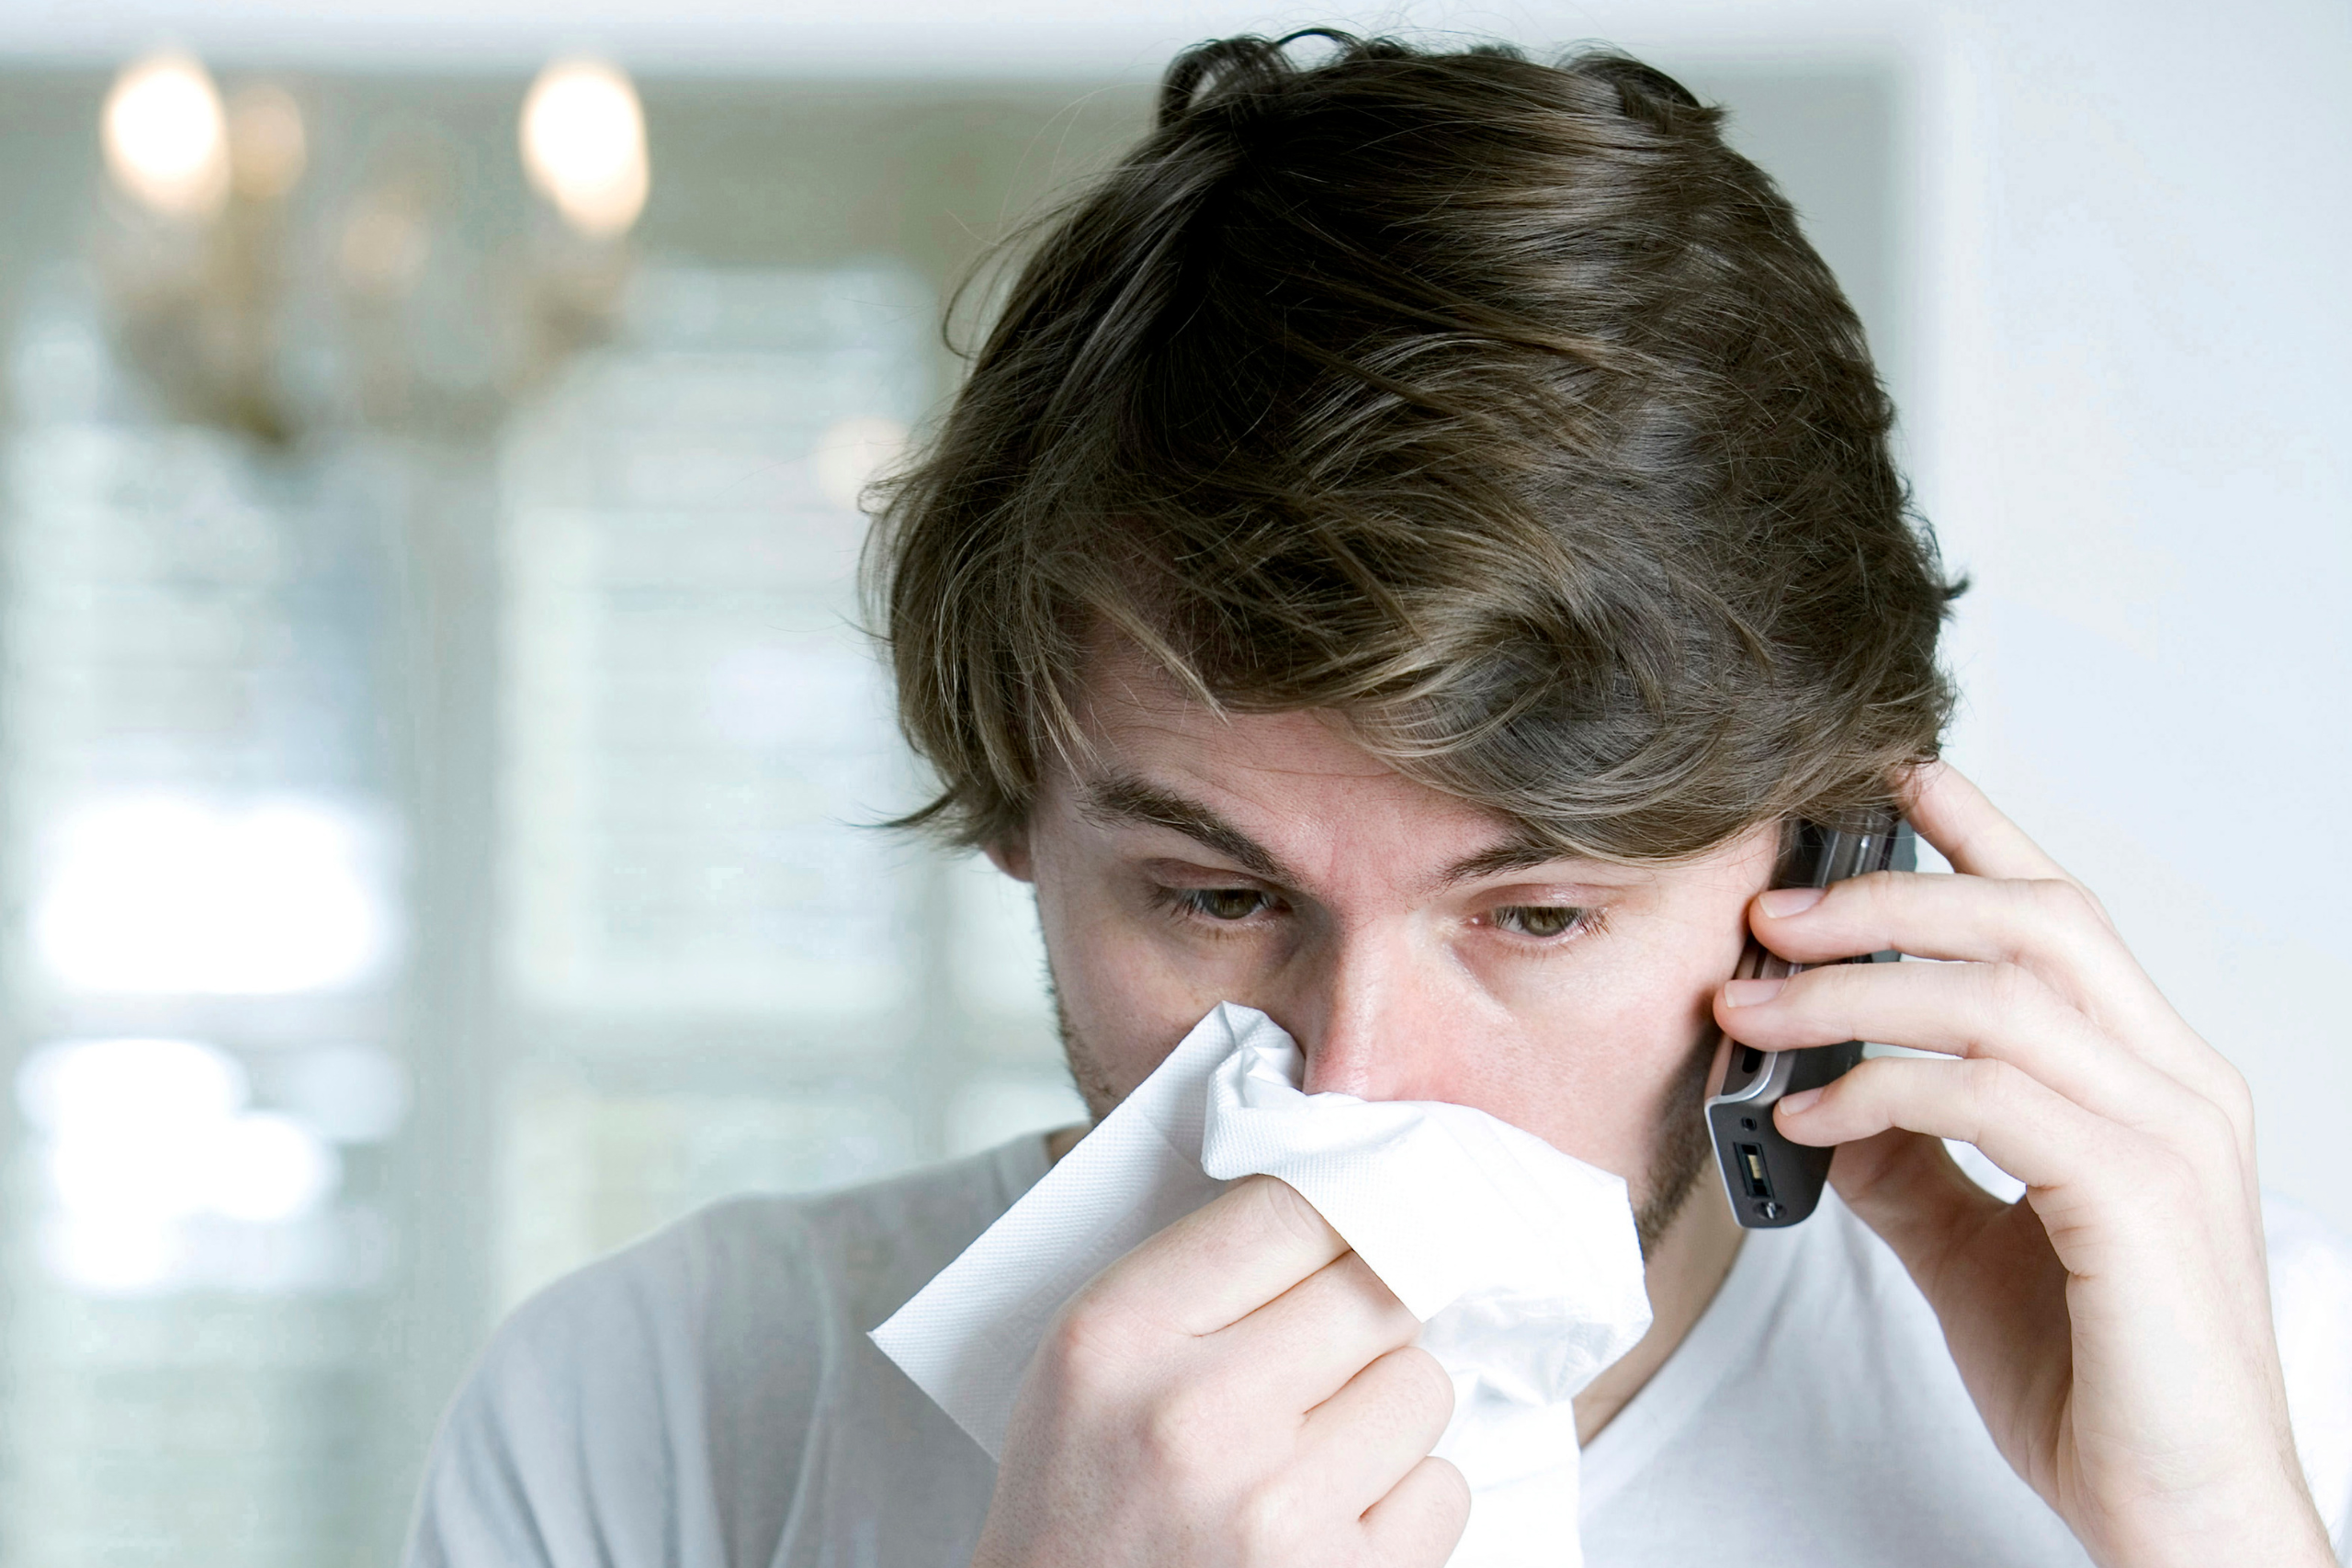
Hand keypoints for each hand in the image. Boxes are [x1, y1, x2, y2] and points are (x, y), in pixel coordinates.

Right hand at [974, 1174, 1467, 1567]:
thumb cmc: (1084, 1502)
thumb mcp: (1089, 1363)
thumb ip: (1199, 1275)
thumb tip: (1350, 1190)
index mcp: (1118, 1335)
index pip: (1292, 1208)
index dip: (1340, 1212)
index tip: (1353, 1229)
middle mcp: (1197, 1418)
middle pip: (1378, 1290)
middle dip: (1366, 1317)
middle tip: (1328, 1353)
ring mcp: (1278, 1513)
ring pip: (1423, 1386)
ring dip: (1388, 1411)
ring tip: (1313, 1451)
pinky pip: (1445, 1488)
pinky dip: (1405, 1500)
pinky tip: (1332, 1518)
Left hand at [1716, 763, 2332, 1567]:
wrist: (2180, 1516)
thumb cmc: (2097, 1379)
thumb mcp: (1971, 1243)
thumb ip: (1910, 1154)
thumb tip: (1820, 1088)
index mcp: (2150, 1077)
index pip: (2065, 914)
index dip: (1980, 832)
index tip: (1889, 779)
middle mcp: (2176, 1084)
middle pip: (2035, 921)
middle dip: (1890, 896)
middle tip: (1769, 912)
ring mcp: (2169, 1137)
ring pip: (2005, 994)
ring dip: (1853, 991)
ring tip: (1749, 1008)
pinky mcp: (2137, 1202)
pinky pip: (1991, 1097)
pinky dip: (1883, 1086)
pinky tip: (1808, 1110)